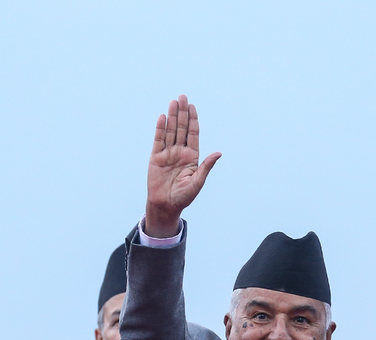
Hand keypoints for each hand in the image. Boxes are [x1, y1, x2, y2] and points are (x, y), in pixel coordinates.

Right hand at [146, 95, 221, 237]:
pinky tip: (163, 117)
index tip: (193, 107)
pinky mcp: (156, 158)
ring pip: (170, 131)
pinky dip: (160, 129)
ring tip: (173, 102)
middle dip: (183, 113)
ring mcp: (168, 154)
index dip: (193, 120)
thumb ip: (206, 166)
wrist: (166, 206)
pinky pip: (158, 140)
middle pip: (182, 129)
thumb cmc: (183, 197)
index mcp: (192, 157)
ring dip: (172, 117)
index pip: (193, 134)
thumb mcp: (197, 182)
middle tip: (183, 97)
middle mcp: (180, 152)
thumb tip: (218, 153)